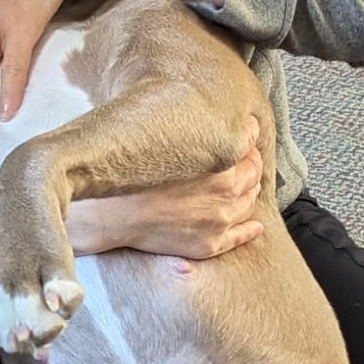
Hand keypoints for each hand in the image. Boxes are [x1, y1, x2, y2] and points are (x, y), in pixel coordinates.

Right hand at [72, 115, 266, 259]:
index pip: (248, 147)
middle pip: (253, 175)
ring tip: (242, 186)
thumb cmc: (133, 174)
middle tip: (243, 157)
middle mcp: (226, 194)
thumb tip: (220, 119)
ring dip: (248, 193)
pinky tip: (254, 225)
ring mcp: (219, 221)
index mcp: (220, 166)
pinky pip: (241, 236)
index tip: (245, 131)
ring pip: (249, 204)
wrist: (109, 213)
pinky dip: (250, 229)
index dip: (247, 137)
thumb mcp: (167, 139)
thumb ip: (198, 130)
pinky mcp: (209, 244)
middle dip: (249, 164)